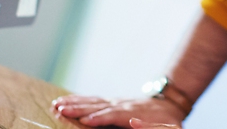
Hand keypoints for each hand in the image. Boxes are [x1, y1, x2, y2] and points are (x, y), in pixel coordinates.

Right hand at [50, 95, 185, 126]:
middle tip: (61, 110)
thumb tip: (134, 123)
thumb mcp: (168, 127)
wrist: (169, 104)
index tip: (85, 121)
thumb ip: (152, 127)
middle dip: (79, 108)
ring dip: (74, 103)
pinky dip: (78, 100)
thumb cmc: (168, 121)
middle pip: (98, 106)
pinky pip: (92, 100)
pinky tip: (64, 101)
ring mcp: (116, 102)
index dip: (99, 118)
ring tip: (57, 104)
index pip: (113, 115)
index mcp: (134, 113)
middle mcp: (122, 105)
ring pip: (92, 101)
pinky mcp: (112, 102)